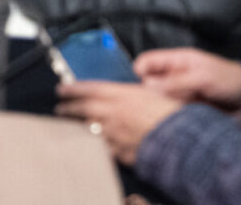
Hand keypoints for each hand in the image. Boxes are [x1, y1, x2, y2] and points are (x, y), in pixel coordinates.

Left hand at [54, 81, 184, 165]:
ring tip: (72, 128)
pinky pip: (103, 149)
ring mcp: (114, 134)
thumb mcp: (151, 93)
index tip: (61, 89)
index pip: (88, 88)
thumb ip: (133, 93)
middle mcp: (113, 113)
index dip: (72, 88)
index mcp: (120, 94)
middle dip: (68, 108)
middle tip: (60, 108)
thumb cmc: (171, 113)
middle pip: (83, 109)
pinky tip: (93, 146)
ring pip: (89, 130)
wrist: (180, 138)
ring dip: (79, 128)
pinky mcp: (120, 151)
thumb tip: (126, 92)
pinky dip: (97, 146)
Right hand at [132, 49, 240, 112]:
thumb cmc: (230, 81)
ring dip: (157, 108)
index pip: (146, 63)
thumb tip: (146, 86)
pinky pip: (168, 114)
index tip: (137, 88)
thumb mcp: (202, 77)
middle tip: (149, 105)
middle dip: (145, 94)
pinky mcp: (184, 112)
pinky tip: (170, 124)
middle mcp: (173, 78)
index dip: (137, 73)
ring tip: (163, 116)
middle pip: (147, 84)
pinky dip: (167, 118)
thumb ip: (175, 82)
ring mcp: (178, 96)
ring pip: (156, 101)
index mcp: (175, 61)